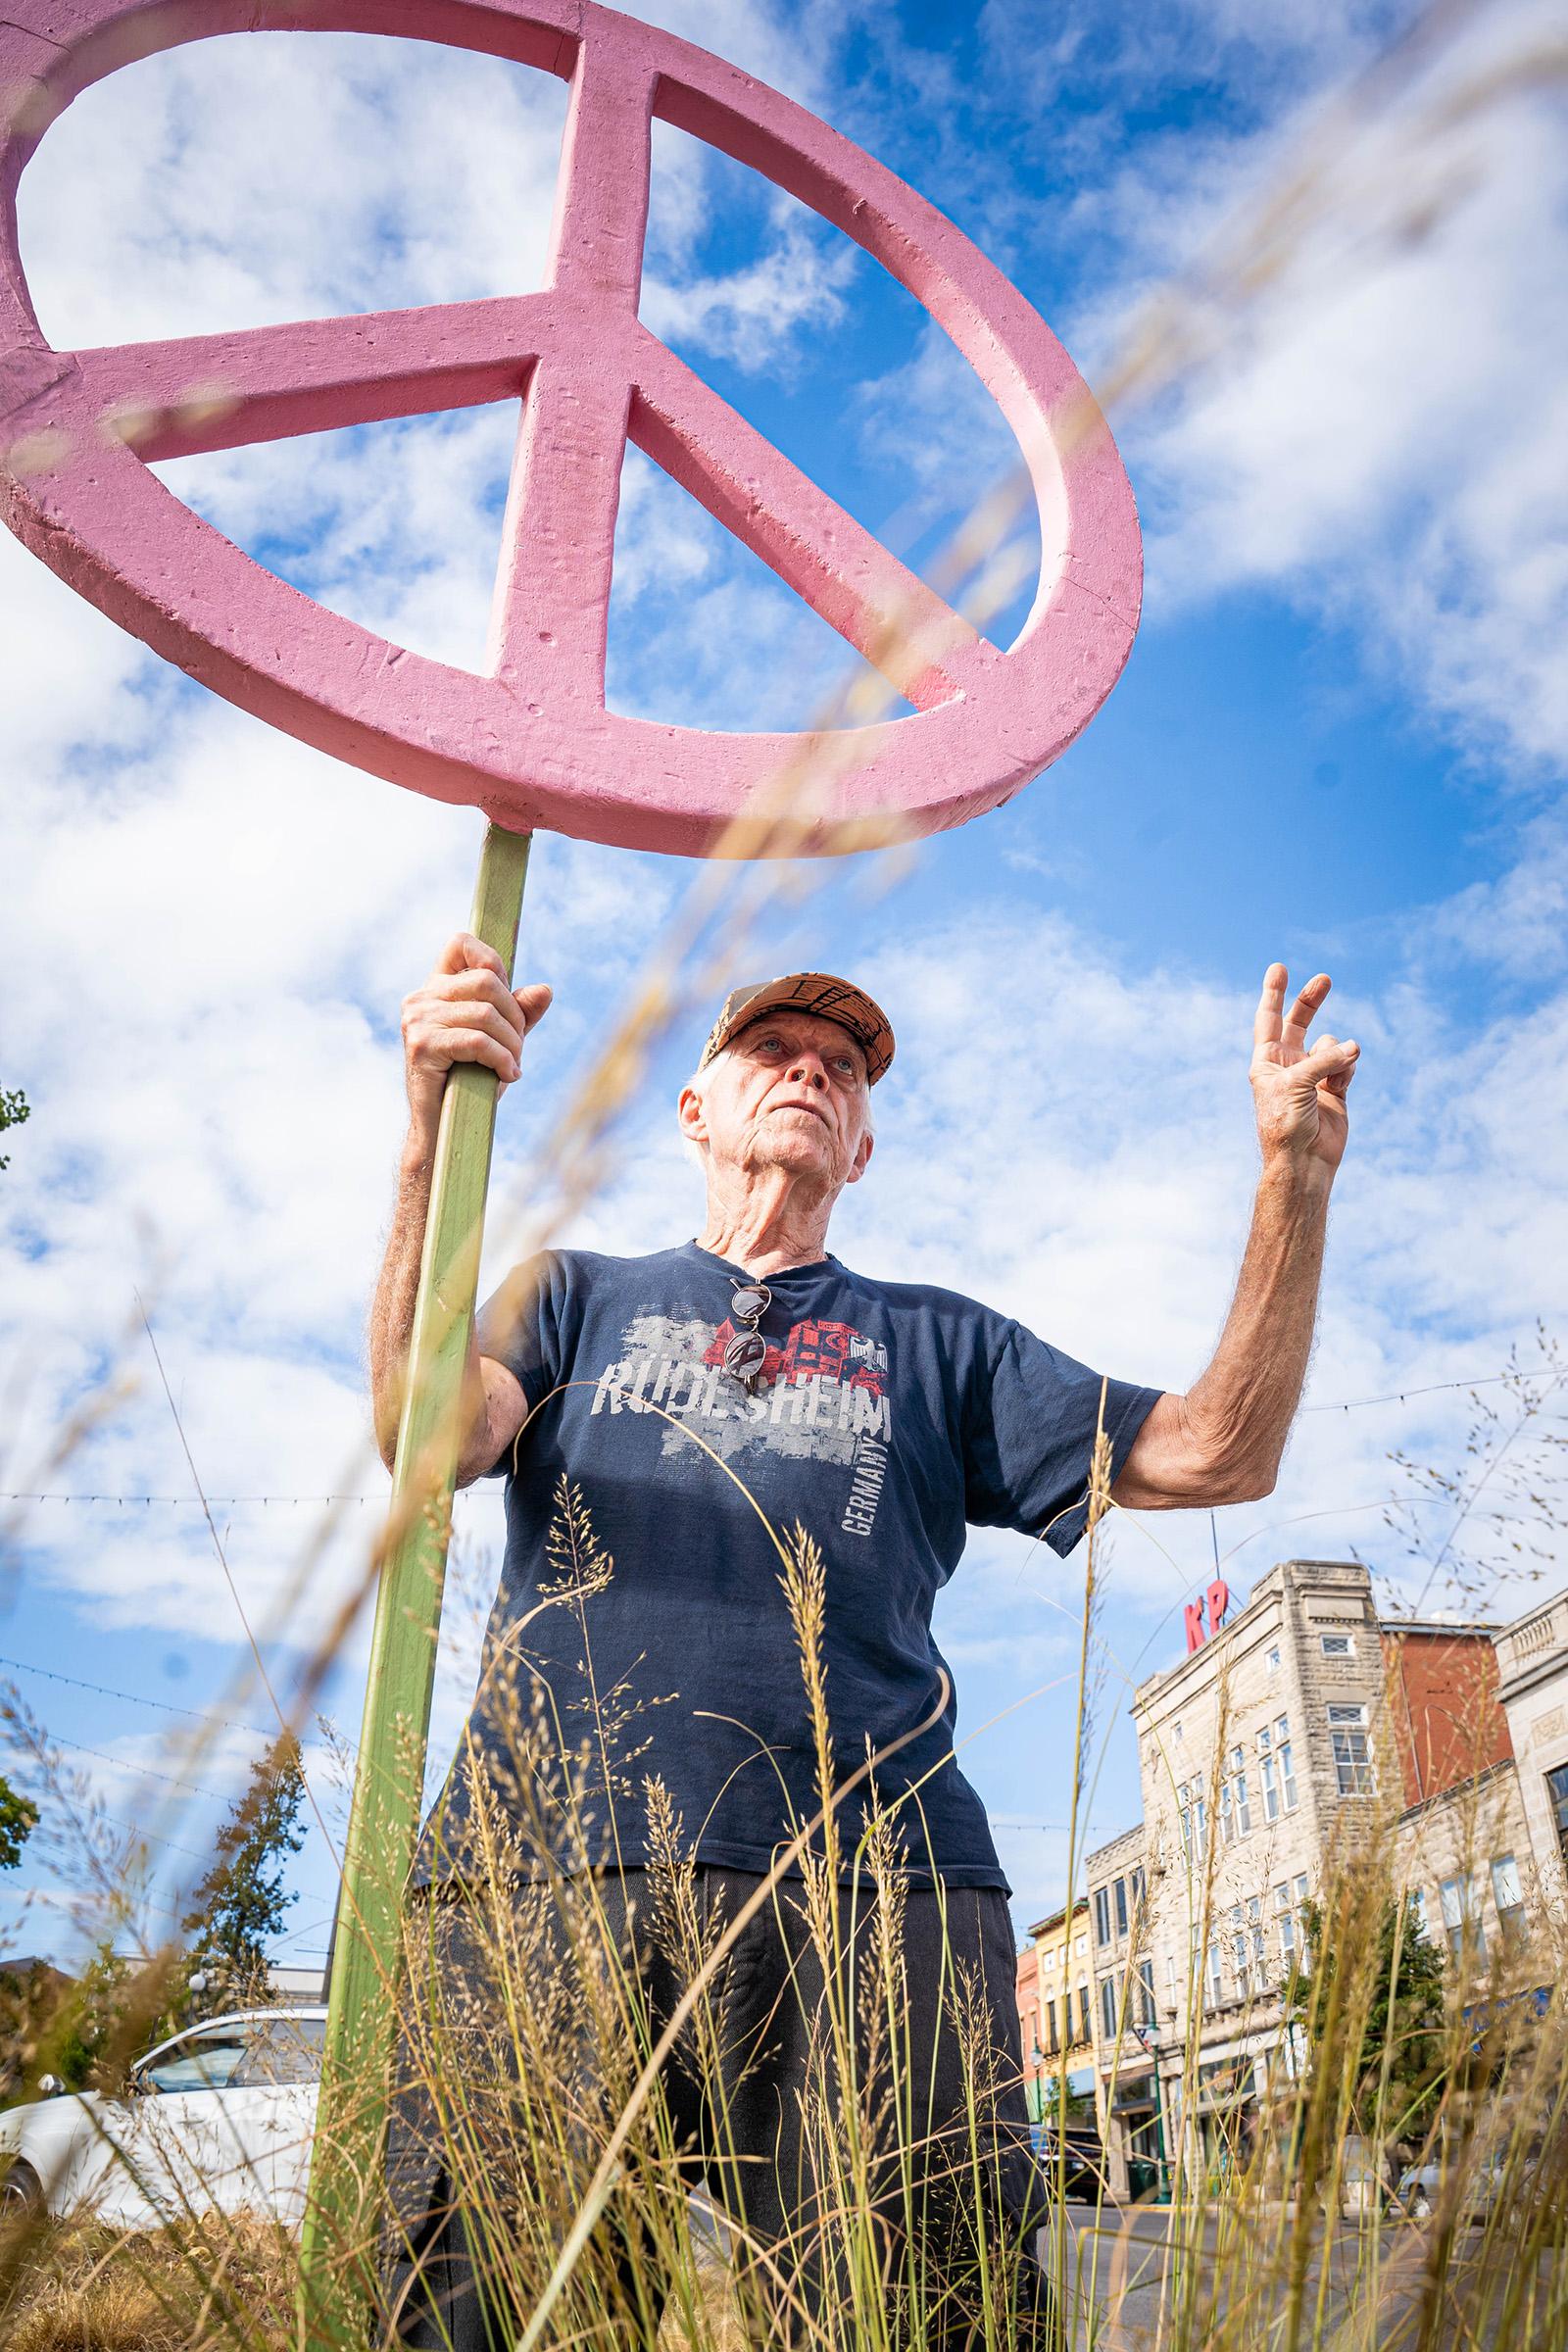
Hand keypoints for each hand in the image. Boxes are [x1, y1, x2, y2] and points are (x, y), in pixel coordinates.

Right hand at [401, 933, 551, 1134]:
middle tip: (518, 1047)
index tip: (506, 998)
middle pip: (487, 980)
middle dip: (515, 1016)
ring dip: (512, 1043)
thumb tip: (545, 990)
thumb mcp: (502, 1040)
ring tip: (513, 1065)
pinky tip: (508, 1075)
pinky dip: (503, 1059)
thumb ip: (520, 1013)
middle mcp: (421, 998)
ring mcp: (418, 1020)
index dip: (492, 960)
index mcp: (436, 989)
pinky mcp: (422, 1046)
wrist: (444, 1127)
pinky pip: (478, 1040)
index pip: (461, 943)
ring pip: (487, 1013)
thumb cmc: (471, 1081)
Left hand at [1249, 964, 1357, 1182]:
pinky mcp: (1336, 1087)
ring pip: (1332, 1045)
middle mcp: (1289, 1065)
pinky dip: (1346, 1070)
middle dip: (1311, 1001)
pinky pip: (1347, 1063)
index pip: (1269, 1019)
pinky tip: (1339, 1086)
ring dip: (1335, 1055)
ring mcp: (1313, 1075)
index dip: (1274, 993)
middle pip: (1300, 1022)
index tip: (1278, 968)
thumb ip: (1324, 1059)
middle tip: (1324, 979)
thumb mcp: (1296, 1083)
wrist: (1304, 1160)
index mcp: (1267, 1062)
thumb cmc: (1286, 1122)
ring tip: (1330, 1078)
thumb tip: (1355, 1046)